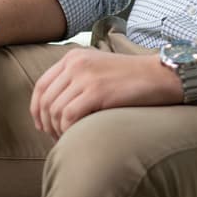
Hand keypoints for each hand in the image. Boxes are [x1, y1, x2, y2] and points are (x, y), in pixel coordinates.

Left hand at [29, 48, 180, 136]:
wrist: (159, 75)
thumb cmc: (132, 79)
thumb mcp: (98, 70)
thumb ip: (76, 81)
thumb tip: (54, 110)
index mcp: (73, 57)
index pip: (41, 85)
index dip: (37, 109)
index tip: (42, 126)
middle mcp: (75, 63)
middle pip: (46, 100)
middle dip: (46, 124)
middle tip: (56, 138)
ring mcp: (85, 76)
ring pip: (55, 110)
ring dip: (57, 130)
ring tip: (67, 139)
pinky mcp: (96, 91)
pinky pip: (69, 116)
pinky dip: (67, 131)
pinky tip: (75, 137)